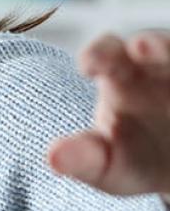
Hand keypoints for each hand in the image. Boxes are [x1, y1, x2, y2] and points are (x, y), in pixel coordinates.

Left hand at [46, 29, 169, 206]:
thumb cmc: (135, 158)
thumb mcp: (109, 165)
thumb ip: (83, 158)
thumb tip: (51, 157)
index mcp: (121, 74)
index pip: (106, 53)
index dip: (99, 53)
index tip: (90, 66)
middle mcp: (160, 66)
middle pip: (158, 44)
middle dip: (155, 45)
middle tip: (145, 49)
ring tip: (159, 57)